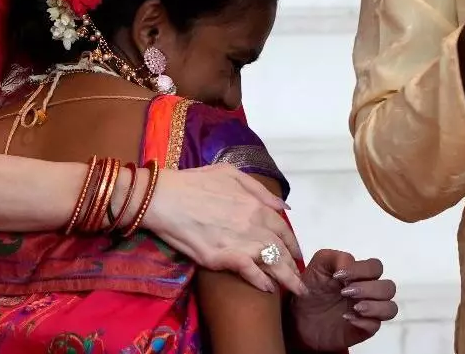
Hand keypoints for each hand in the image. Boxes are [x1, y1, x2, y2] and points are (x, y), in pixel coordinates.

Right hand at [141, 164, 304, 294]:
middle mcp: (253, 224)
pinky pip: (250, 272)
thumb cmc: (194, 182)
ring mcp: (240, 241)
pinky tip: (268, 289)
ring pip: (272, 263)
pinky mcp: (223, 257)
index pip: (283, 229)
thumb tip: (283, 206)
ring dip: (287, 278)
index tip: (295, 255)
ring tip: (296, 290)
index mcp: (255, 205)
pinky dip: (261, 282)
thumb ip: (259, 189)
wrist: (164, 198)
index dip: (292, 244)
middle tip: (299, 279)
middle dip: (293, 266)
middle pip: (281, 249)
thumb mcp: (229, 173)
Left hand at [290, 250, 397, 349]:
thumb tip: (350, 264)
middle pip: (388, 287)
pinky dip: (364, 322)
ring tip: (354, 307)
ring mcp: (368, 311)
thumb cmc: (311, 289)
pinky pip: (375, 326)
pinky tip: (347, 318)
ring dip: (374, 306)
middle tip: (345, 292)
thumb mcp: (318, 266)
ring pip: (390, 308)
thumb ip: (334, 257)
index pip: (376, 267)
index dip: (361, 270)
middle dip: (369, 288)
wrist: (298, 317)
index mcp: (360, 274)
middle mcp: (368, 292)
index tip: (338, 276)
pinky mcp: (363, 329)